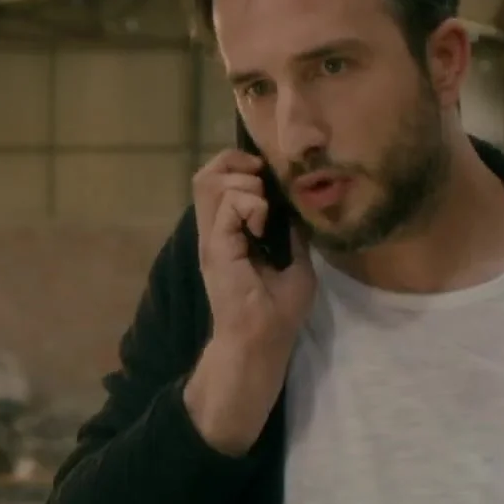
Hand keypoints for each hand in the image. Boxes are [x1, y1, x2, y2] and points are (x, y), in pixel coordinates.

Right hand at [191, 149, 314, 355]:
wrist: (262, 340)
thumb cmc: (278, 311)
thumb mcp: (296, 263)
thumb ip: (292, 234)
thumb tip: (298, 208)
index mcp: (230, 233)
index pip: (218, 182)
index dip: (240, 167)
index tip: (269, 178)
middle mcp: (215, 231)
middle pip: (205, 175)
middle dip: (235, 164)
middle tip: (262, 181)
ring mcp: (212, 237)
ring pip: (208, 181)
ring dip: (243, 183)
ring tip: (262, 207)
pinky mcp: (216, 246)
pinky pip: (228, 203)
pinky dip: (251, 203)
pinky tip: (263, 225)